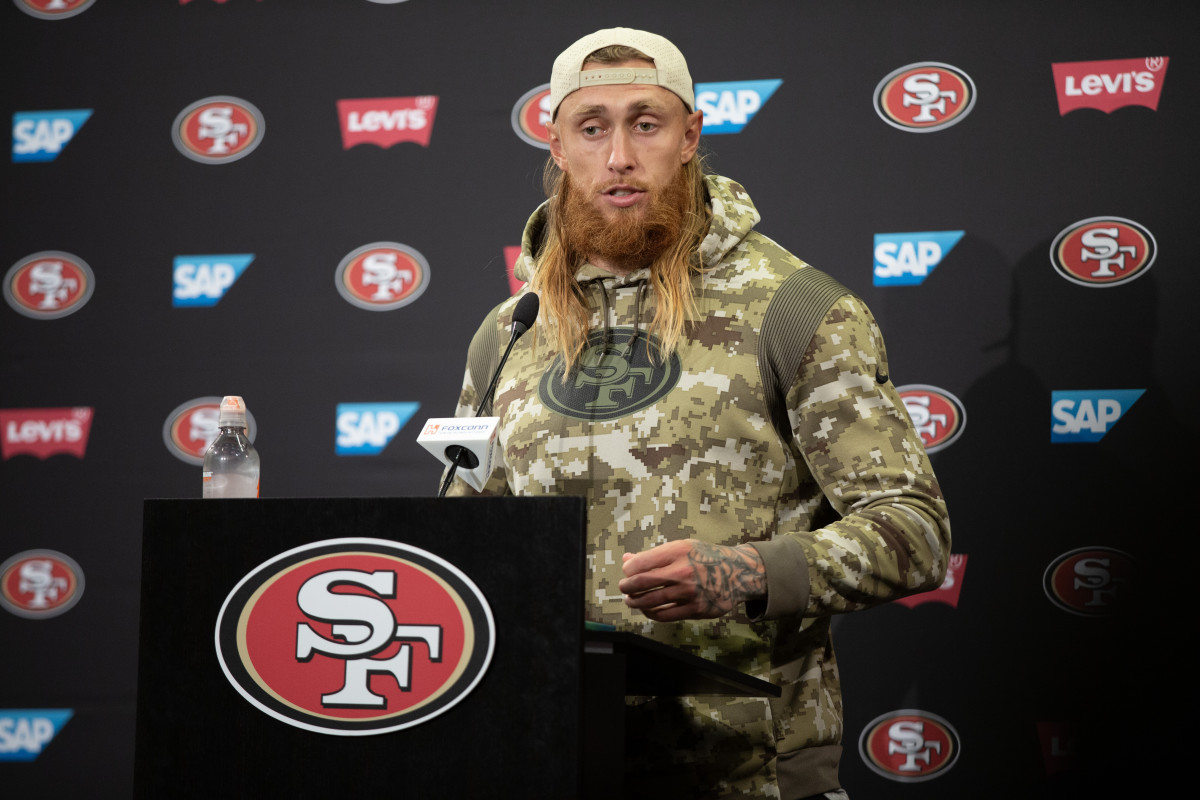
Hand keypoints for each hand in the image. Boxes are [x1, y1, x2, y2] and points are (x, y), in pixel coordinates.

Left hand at [617, 539, 765, 621]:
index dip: (628, 569)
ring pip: (651, 601)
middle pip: (642, 583)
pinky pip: (665, 615)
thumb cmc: (705, 557)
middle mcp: (684, 571)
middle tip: (624, 587)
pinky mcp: (696, 609)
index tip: (627, 571)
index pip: (641, 562)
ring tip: (631, 599)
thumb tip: (626, 560)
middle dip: (627, 587)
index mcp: (679, 551)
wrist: (737, 572)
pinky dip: (651, 613)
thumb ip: (654, 555)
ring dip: (635, 602)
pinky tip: (647, 609)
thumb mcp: (682, 548)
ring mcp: (690, 592)